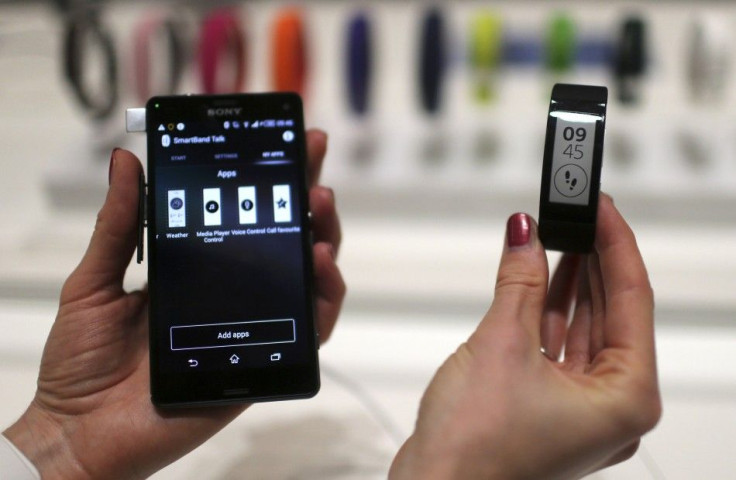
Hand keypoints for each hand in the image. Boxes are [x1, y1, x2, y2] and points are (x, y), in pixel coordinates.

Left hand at [3, 130, 344, 479]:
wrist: (81, 431)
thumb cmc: (83, 362)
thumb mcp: (95, 281)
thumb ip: (118, 225)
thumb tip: (127, 161)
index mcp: (199, 271)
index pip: (245, 218)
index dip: (271, 182)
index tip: (287, 143)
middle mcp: (235, 294)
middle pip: (287, 242)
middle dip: (309, 200)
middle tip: (314, 166)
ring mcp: (255, 327)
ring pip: (309, 280)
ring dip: (325, 239)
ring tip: (320, 207)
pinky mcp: (265, 361)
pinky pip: (311, 330)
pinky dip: (325, 297)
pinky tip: (321, 265)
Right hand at [390, 195, 660, 479]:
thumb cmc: (475, 449)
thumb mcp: (502, 344)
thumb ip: (519, 282)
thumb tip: (525, 233)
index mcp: (625, 399)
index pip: (633, 300)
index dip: (616, 245)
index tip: (601, 206)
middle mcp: (609, 407)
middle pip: (611, 314)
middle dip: (592, 260)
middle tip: (579, 213)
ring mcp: (577, 409)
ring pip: (581, 329)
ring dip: (567, 282)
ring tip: (559, 235)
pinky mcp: (546, 407)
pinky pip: (556, 347)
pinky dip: (544, 311)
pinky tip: (535, 277)